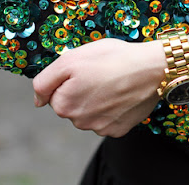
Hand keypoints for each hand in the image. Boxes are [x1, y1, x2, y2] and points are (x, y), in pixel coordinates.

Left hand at [32, 38, 165, 137]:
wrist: (151, 69)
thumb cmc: (111, 58)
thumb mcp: (70, 59)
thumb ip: (45, 81)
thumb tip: (37, 101)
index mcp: (64, 105)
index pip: (54, 94)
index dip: (68, 79)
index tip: (84, 70)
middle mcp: (80, 122)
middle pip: (71, 105)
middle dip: (80, 90)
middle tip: (99, 74)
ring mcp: (100, 128)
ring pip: (88, 113)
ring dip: (95, 100)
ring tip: (111, 83)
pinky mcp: (118, 130)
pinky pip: (107, 120)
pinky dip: (111, 109)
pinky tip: (120, 95)